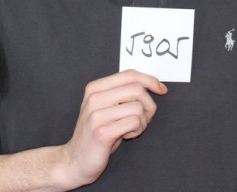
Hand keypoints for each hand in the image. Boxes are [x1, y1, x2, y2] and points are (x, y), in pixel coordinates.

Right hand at [59, 69, 167, 188]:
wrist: (74, 161)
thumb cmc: (96, 133)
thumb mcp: (105, 107)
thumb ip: (121, 93)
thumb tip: (151, 84)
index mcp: (95, 88)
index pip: (129, 75)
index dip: (149, 80)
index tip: (162, 89)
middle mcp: (94, 97)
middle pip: (137, 89)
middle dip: (149, 105)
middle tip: (144, 118)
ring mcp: (96, 114)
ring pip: (138, 108)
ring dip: (143, 122)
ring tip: (131, 129)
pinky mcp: (102, 132)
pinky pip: (134, 122)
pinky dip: (137, 130)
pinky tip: (126, 136)